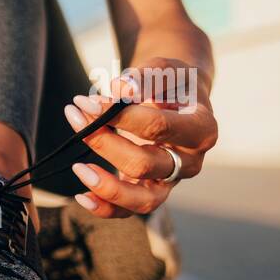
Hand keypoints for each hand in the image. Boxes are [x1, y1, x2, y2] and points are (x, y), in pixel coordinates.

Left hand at [63, 59, 217, 217]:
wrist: (177, 98)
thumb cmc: (171, 83)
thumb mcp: (165, 69)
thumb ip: (145, 77)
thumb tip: (120, 89)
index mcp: (202, 129)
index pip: (157, 127)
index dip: (119, 116)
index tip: (87, 102)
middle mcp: (191, 161)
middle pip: (145, 164)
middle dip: (104, 143)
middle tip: (76, 116)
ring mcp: (171, 181)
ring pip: (142, 200)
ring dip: (106, 186)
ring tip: (78, 167)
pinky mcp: (152, 191)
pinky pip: (130, 211)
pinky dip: (105, 208)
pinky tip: (81, 196)